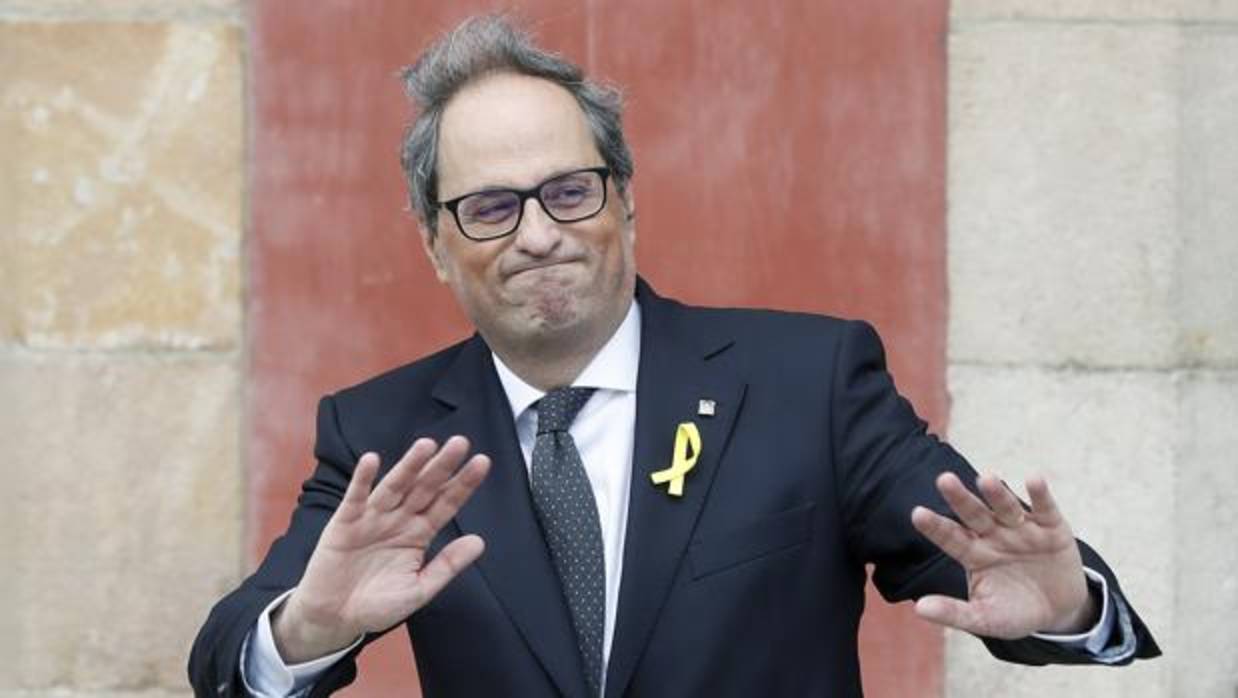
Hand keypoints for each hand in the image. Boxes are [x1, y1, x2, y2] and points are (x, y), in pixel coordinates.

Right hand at [273, 436, 489, 662]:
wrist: (335, 618)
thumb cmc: (378, 605)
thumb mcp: (419, 588)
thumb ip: (448, 565)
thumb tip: (480, 541)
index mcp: (419, 534)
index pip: (446, 504)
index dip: (463, 484)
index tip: (482, 462)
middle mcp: (399, 519)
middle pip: (424, 488)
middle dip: (442, 466)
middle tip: (460, 443)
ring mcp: (373, 518)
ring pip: (394, 486)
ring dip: (409, 466)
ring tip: (426, 446)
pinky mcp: (345, 522)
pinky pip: (356, 497)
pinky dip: (362, 479)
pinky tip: (372, 460)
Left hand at [910, 472, 1095, 639]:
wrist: (1058, 611)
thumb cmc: (1013, 612)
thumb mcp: (985, 618)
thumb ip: (954, 613)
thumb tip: (919, 609)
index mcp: (973, 554)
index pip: (950, 537)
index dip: (935, 527)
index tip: (918, 514)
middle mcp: (993, 535)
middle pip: (974, 514)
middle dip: (960, 498)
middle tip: (944, 480)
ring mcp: (1021, 529)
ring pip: (1006, 507)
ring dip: (997, 493)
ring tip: (986, 479)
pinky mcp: (1051, 528)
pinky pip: (1045, 508)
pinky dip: (1041, 494)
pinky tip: (1035, 480)